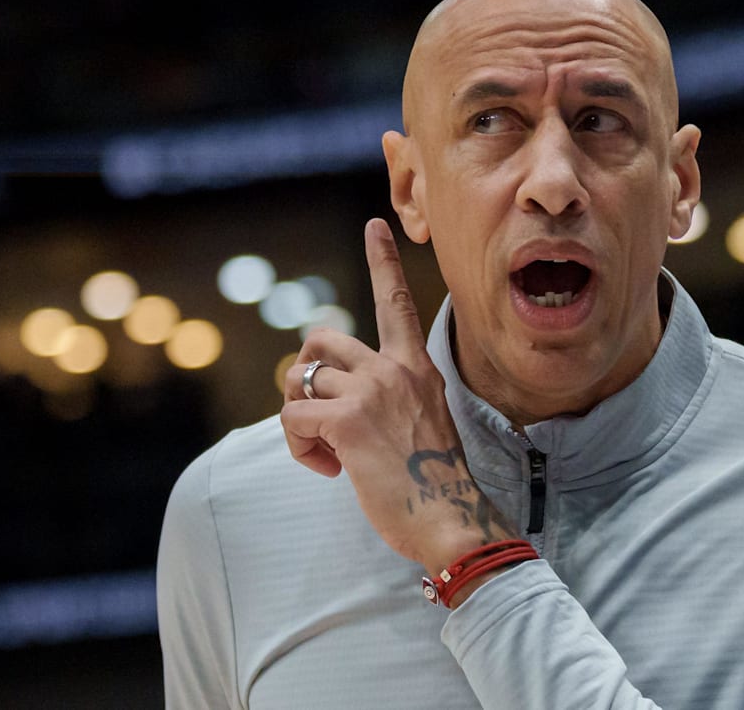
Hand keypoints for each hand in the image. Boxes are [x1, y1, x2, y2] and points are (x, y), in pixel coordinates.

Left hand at [281, 218, 518, 576]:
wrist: (450, 518)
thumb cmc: (434, 483)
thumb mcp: (423, 421)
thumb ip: (390, 397)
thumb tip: (338, 400)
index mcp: (417, 367)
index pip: (397, 302)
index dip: (381, 261)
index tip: (373, 225)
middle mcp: (396, 369)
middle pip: (320, 339)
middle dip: (302, 376)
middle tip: (315, 418)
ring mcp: (373, 391)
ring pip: (299, 381)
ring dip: (299, 420)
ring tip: (326, 453)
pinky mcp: (349, 421)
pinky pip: (293, 419)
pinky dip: (300, 448)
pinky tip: (330, 469)